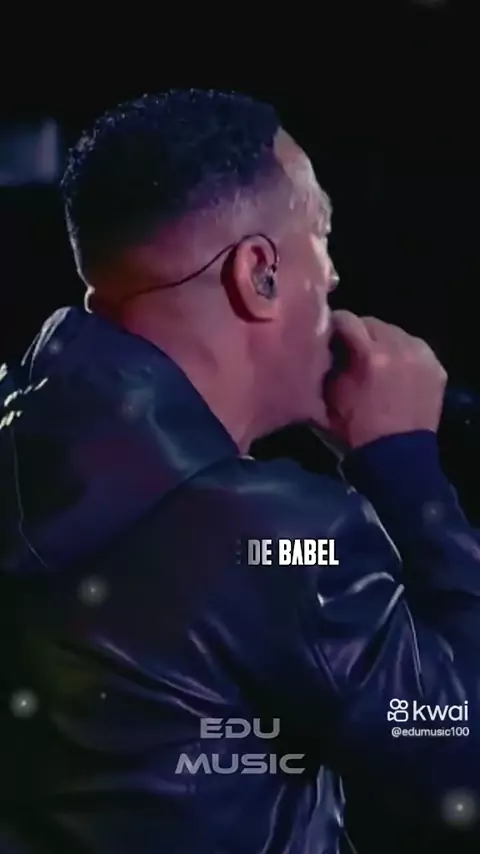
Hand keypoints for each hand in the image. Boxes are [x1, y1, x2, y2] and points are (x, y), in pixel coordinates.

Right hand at [323, 311, 446, 449]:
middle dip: (360, 332)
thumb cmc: (358, 429)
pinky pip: (415, 348)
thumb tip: (329, 346)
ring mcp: (422, 357)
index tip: (329, 332)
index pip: (347, 319)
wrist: (397, 457)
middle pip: (374, 322)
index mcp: (371, 355)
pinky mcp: (436, 368)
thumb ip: (332, 364)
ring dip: (383, 341)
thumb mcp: (333, 395)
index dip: (334, 324)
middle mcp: (400, 348)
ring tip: (376, 357)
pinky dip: (404, 353)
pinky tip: (396, 367)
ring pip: (396, 332)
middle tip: (352, 347)